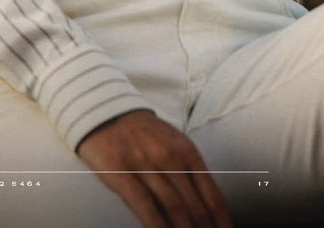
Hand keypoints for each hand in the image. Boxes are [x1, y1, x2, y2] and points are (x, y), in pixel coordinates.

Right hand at [76, 110, 230, 227]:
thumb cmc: (141, 130)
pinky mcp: (120, 172)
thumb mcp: (173, 142)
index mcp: (187, 152)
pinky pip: (144, 205)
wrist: (101, 108)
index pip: (212, 197)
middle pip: (196, 207)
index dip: (221, 222)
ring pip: (174, 208)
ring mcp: (144, 165)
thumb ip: (190, 170)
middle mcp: (170, 158)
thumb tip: (206, 205)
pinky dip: (157, 225)